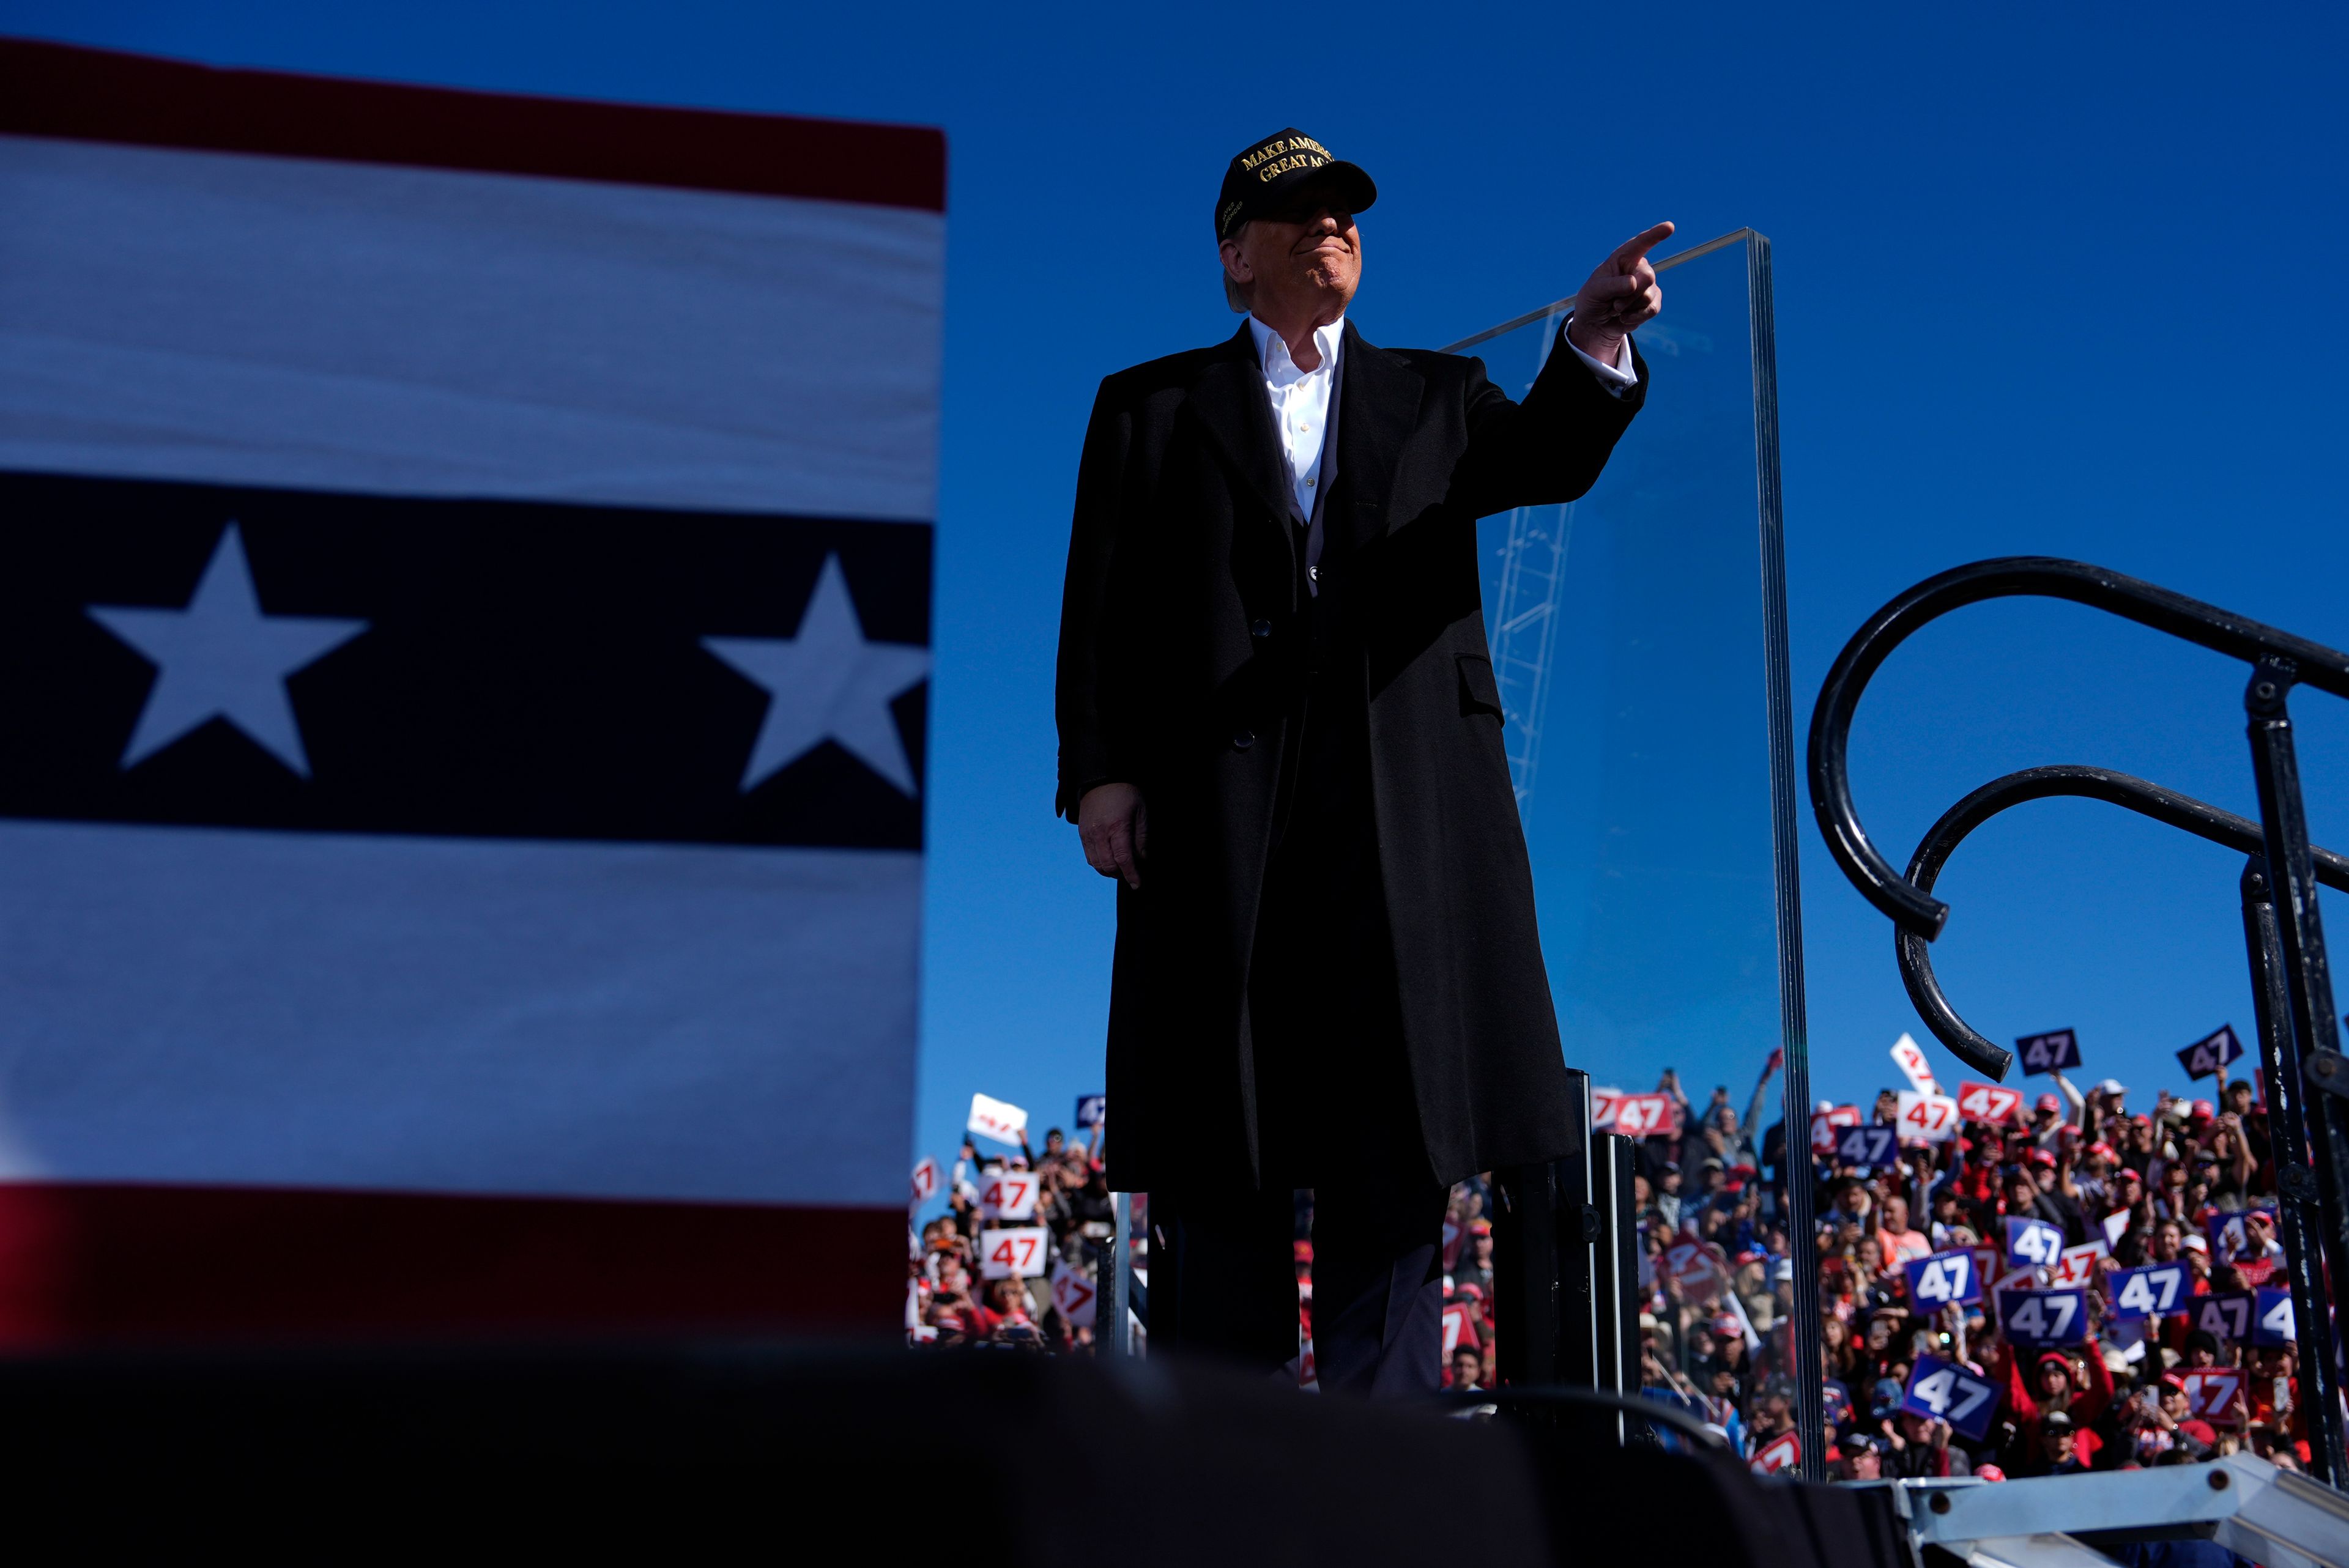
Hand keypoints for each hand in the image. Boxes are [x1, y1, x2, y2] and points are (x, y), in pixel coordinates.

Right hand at [1078, 782, 1146, 889]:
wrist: (1101, 779)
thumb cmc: (1125, 794)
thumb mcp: (1141, 813)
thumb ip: (1141, 839)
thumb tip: (1141, 860)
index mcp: (1117, 827)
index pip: (1124, 859)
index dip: (1131, 875)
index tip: (1138, 884)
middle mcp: (1099, 833)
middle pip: (1109, 866)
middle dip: (1121, 874)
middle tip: (1131, 874)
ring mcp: (1088, 834)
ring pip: (1097, 864)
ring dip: (1109, 872)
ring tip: (1121, 869)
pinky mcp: (1082, 834)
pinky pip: (1089, 857)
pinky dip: (1099, 864)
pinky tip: (1109, 861)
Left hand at [1567, 221, 1672, 367]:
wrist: (1595, 323)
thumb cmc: (1592, 300)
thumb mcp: (1595, 291)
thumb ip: (1613, 285)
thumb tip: (1634, 283)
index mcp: (1623, 257)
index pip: (1641, 243)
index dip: (1656, 234)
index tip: (1670, 227)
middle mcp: (1638, 268)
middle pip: (1647, 277)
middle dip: (1629, 295)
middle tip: (1613, 303)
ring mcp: (1648, 286)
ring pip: (1648, 297)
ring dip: (1628, 308)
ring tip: (1616, 309)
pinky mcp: (1652, 303)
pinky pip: (1652, 310)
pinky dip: (1635, 317)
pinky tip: (1624, 317)